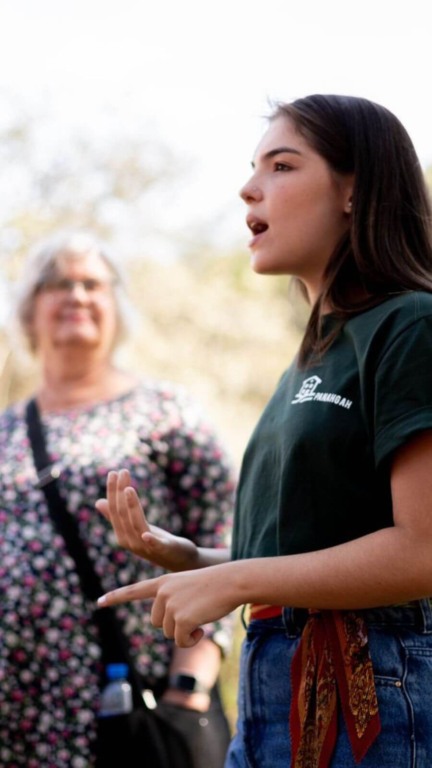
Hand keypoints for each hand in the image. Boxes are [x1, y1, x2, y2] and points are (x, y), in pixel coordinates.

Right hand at [95, 469, 199, 569]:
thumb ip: (117, 517)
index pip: (114, 510)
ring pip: (137, 526)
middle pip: (123, 515)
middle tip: (122, 471)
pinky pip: (155, 546)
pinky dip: (150, 541)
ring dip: (132, 507)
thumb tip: (98, 502)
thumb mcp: (135, 527)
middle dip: (121, 493)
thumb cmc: (155, 543)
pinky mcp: (164, 551)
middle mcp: (131, 542)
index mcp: (122, 535)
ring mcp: (146, 548)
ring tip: (129, 489)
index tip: (114, 472)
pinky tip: (147, 534)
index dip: (113, 492)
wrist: (179, 560)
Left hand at [97, 563, 239, 646]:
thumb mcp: (187, 587)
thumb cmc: (214, 585)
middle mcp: (162, 592)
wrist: (230, 581)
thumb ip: (172, 601)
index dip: (116, 597)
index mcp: (163, 582)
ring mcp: (170, 605)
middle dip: (174, 624)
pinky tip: (201, 627)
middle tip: (193, 611)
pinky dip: (191, 640)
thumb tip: (169, 627)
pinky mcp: (180, 619)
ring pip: (169, 633)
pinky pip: (180, 640)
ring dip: (184, 631)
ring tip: (200, 614)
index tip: (99, 602)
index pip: (134, 590)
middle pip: (157, 622)